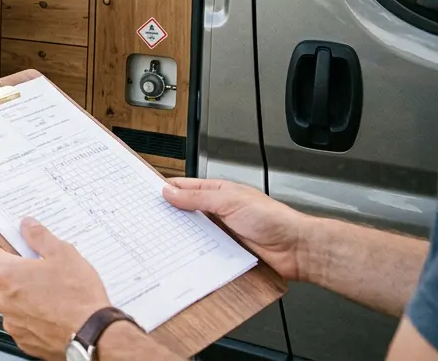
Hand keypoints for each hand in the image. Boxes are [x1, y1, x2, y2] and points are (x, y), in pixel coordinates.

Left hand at [0, 217, 111, 360]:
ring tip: (53, 297)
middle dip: (21, 275)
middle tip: (45, 274)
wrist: (93, 335)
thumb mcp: (63, 254)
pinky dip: (34, 319)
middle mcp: (4, 299)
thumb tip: (27, 225)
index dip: (3, 249)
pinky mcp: (23, 340)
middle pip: (4, 279)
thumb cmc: (78, 297)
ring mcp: (12, 322)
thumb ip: (40, 237)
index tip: (16, 250)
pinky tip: (54, 315)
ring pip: (14, 302)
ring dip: (27, 298)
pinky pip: (23, 323)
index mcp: (8, 274)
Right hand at [162, 178, 307, 281]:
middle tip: (149, 219)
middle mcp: (218, 212)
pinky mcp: (223, 253)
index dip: (166, 190)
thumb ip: (198, 198)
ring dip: (181, 236)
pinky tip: (183, 255)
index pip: (184, 188)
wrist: (295, 250)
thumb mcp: (230, 201)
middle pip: (185, 212)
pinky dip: (193, 253)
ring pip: (192, 234)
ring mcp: (220, 233)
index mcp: (218, 193)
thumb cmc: (273, 219)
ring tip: (162, 238)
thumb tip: (170, 192)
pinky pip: (202, 252)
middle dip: (169, 215)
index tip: (147, 195)